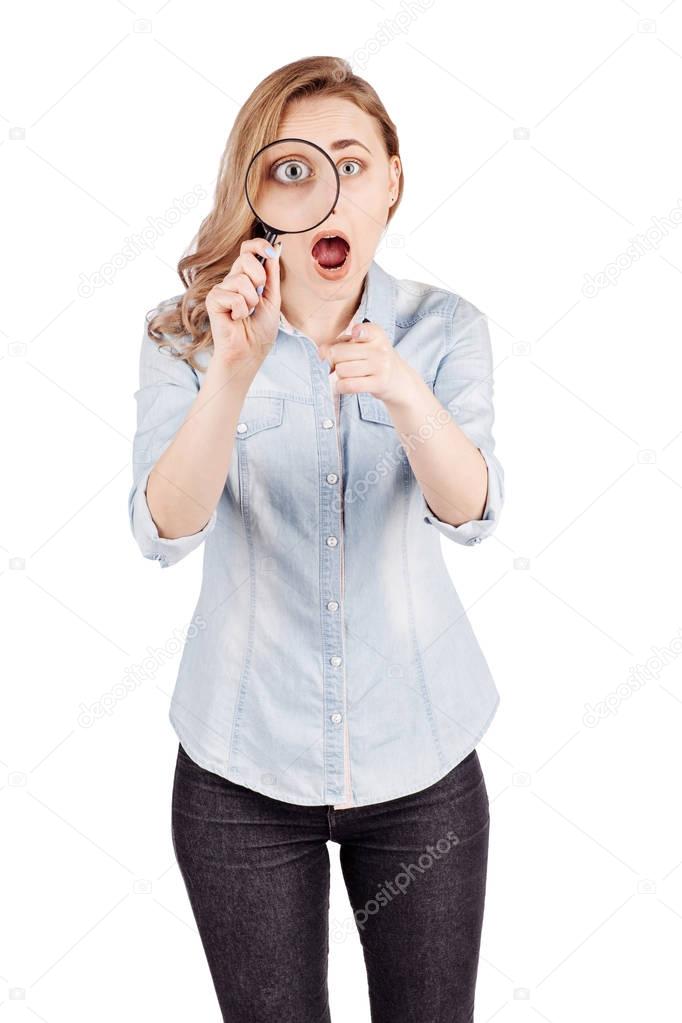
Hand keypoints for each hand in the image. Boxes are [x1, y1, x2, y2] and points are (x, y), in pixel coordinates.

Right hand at [205, 237, 281, 367]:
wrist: (250, 351)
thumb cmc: (260, 330)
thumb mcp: (273, 298)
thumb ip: (272, 275)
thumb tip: (275, 249)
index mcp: (246, 277)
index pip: (248, 250)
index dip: (259, 245)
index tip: (271, 251)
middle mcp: (232, 280)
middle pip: (245, 259)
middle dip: (259, 279)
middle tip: (258, 299)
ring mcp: (221, 289)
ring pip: (241, 280)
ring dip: (251, 301)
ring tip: (247, 314)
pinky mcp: (213, 300)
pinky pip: (233, 296)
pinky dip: (241, 310)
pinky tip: (236, 319)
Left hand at [318, 320, 415, 403]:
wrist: (399, 381)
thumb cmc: (374, 360)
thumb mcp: (363, 345)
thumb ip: (340, 343)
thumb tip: (320, 352)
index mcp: (376, 333)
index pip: (358, 329)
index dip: (346, 338)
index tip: (350, 342)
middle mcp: (380, 348)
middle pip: (338, 353)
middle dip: (334, 361)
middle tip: (341, 365)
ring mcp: (380, 366)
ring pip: (341, 370)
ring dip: (339, 375)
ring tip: (349, 375)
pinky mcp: (378, 383)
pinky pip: (348, 385)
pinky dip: (340, 387)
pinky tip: (344, 385)